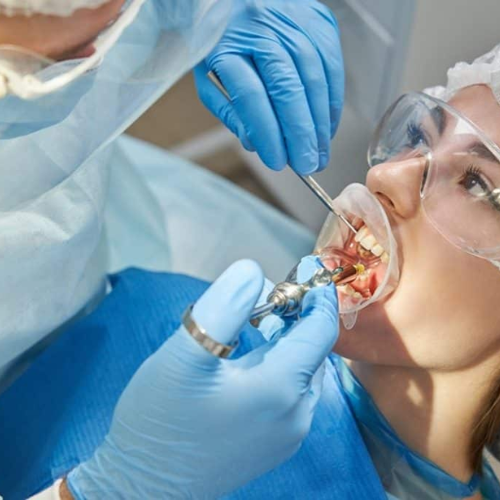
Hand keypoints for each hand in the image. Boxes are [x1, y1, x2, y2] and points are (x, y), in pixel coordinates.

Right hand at [67, 259, 338, 498]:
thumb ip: (223, 306)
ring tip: (256, 317)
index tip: (307, 267)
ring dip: (286, 338)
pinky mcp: (274, 443)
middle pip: (312, 348)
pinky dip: (279, 362)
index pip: (321, 329)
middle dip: (296, 313)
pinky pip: (289, 390)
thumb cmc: (160, 419)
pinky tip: (249, 355)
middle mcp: (297, 413)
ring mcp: (288, 433)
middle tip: (266, 291)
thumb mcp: (185, 353)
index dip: (317, 294)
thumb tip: (253, 271)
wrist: (142, 487)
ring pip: (300, 369)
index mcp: (283, 388)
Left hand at [194, 0, 343, 174]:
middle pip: (288, 87)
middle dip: (300, 134)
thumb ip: (231, 111)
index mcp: (226, 44)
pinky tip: (327, 126)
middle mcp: (262, 28)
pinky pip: (332, 67)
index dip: (268, 133)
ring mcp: (293, 21)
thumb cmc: (222, 40)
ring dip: (320, 123)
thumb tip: (257, 144)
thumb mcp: (209, 75)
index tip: (276, 161)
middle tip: (307, 164)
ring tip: (319, 152)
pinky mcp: (318, 20)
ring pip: (315, 78)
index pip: (251, 96)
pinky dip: (332, 102)